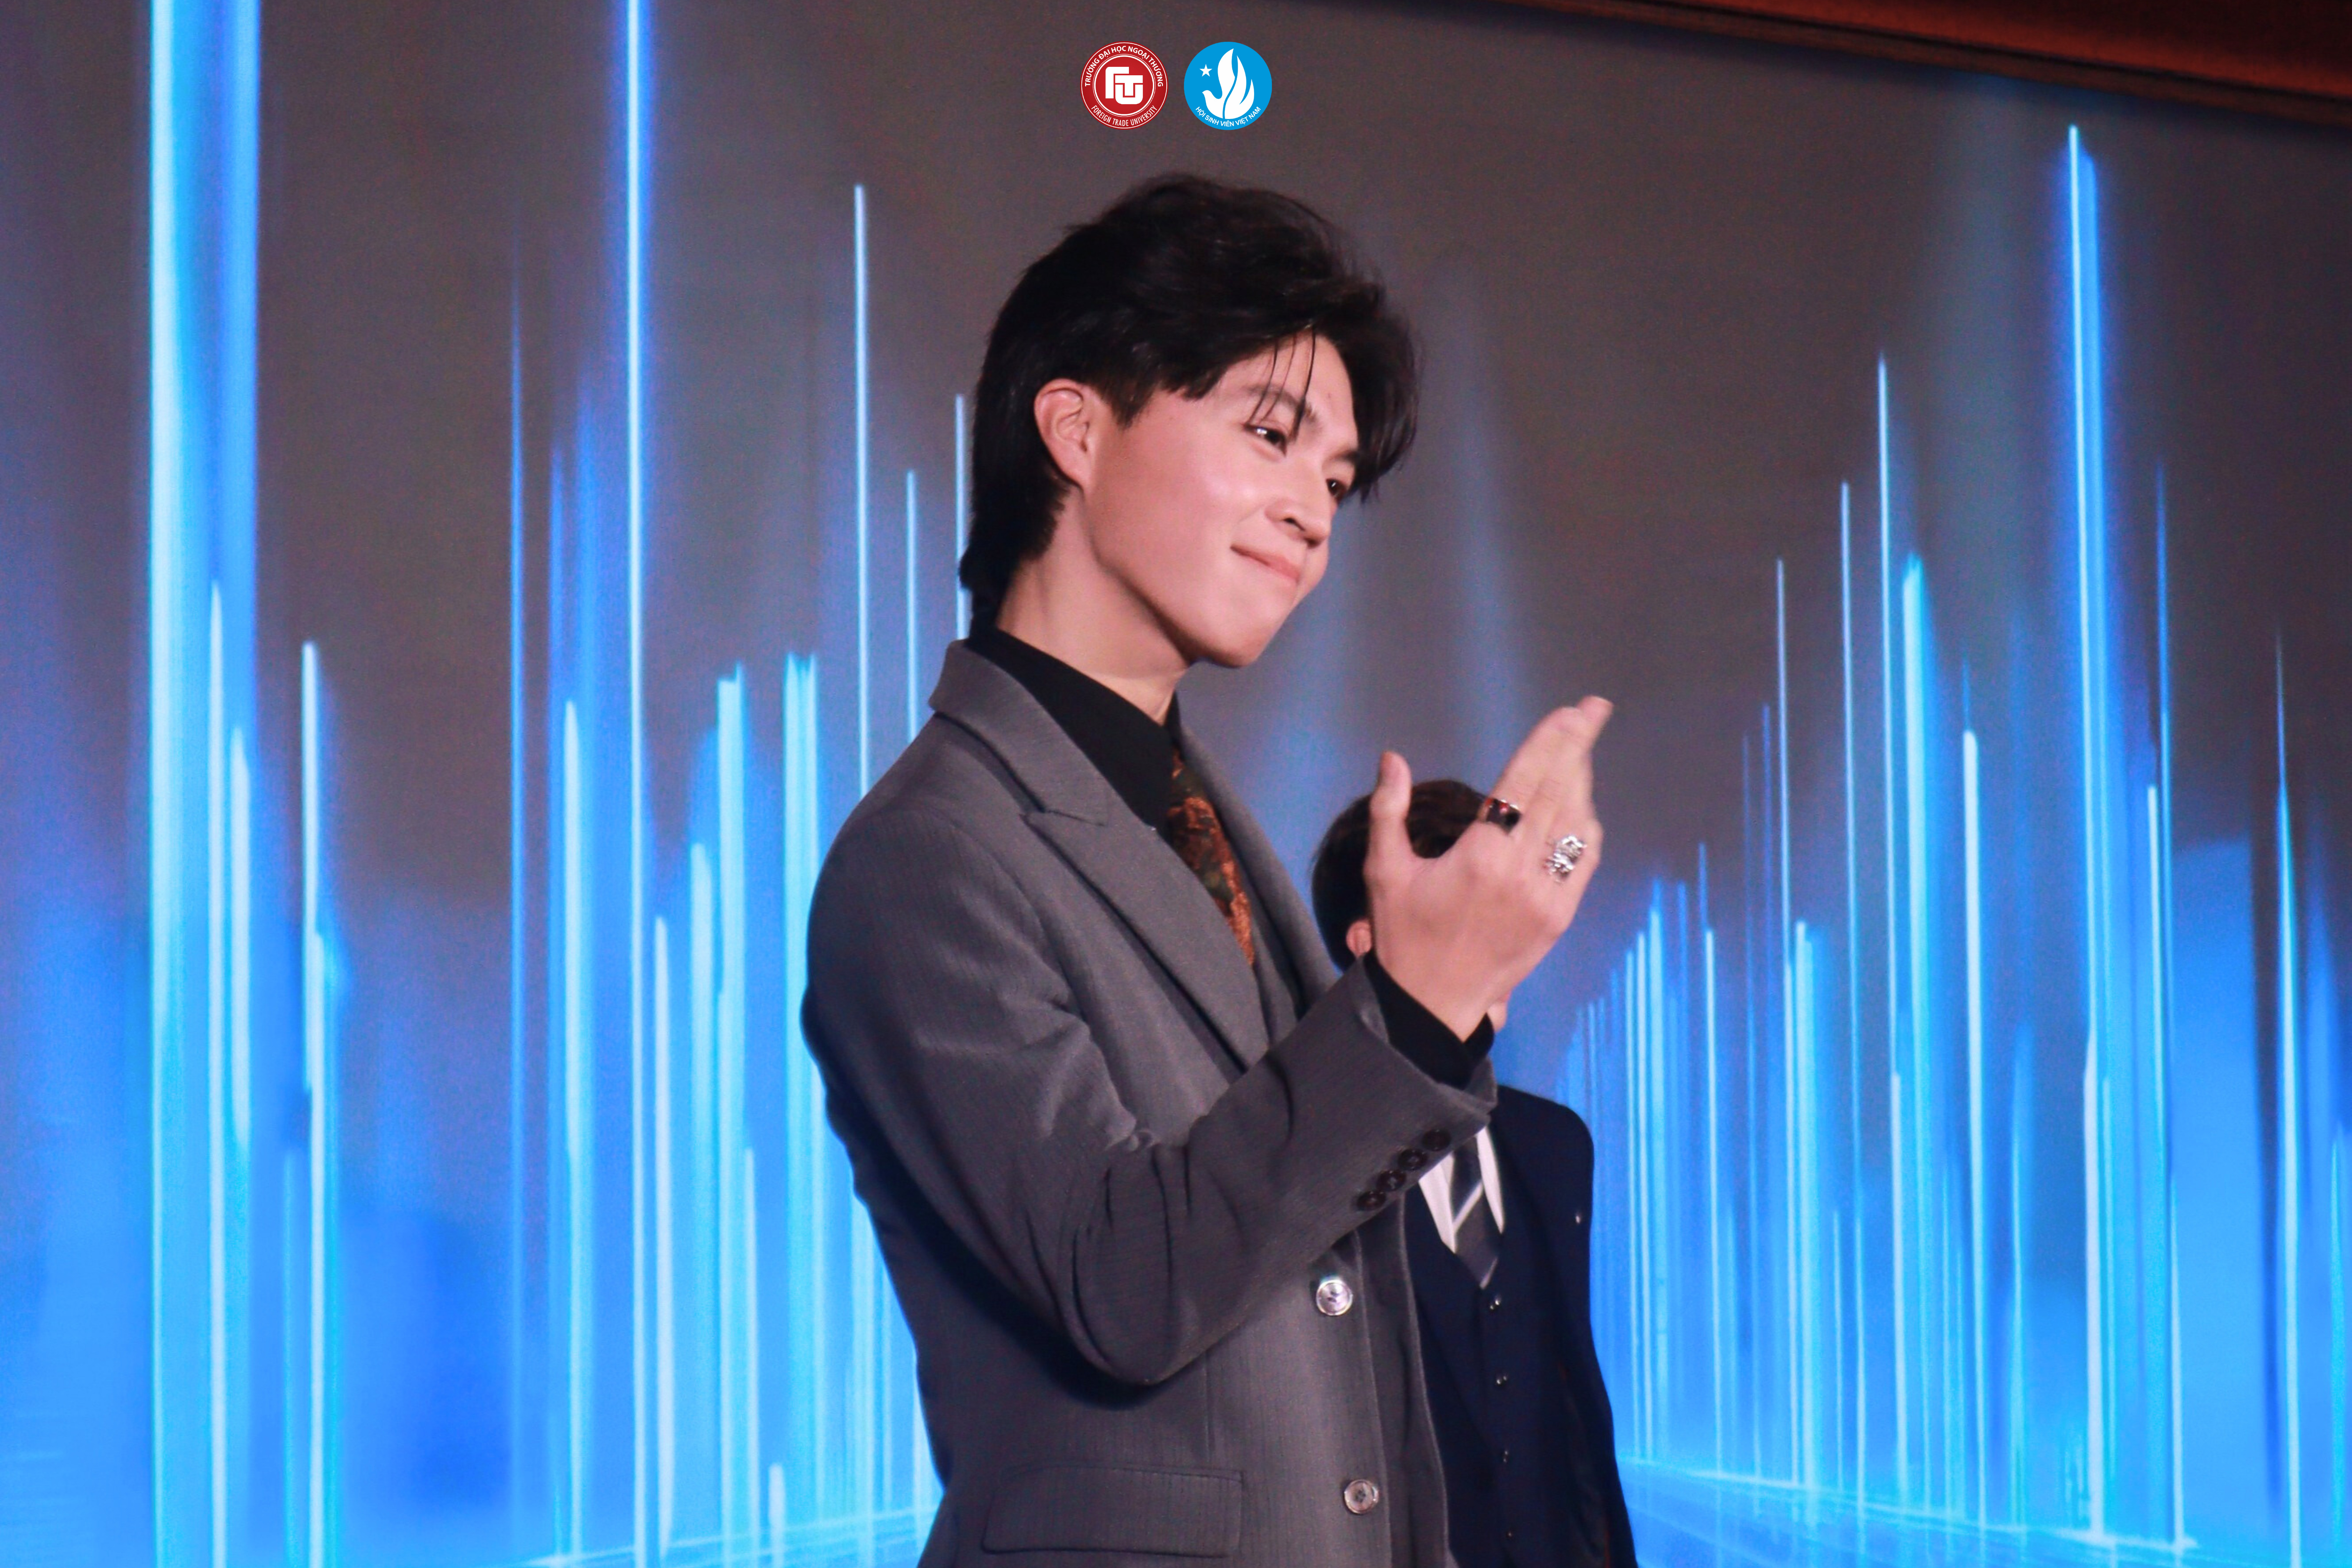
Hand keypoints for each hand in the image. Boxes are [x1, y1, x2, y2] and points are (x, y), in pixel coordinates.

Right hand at [1363, 698, 1610, 1038]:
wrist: (1432, 1004)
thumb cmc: (1402, 935)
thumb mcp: (1383, 871)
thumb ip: (1388, 810)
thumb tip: (1392, 757)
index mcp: (1480, 855)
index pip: (1524, 781)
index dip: (1549, 742)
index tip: (1569, 712)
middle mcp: (1521, 872)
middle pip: (1558, 792)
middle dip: (1577, 746)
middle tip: (1593, 710)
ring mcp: (1547, 897)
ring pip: (1575, 824)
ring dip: (1581, 781)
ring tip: (1581, 749)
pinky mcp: (1558, 918)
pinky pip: (1583, 861)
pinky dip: (1585, 828)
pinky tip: (1581, 807)